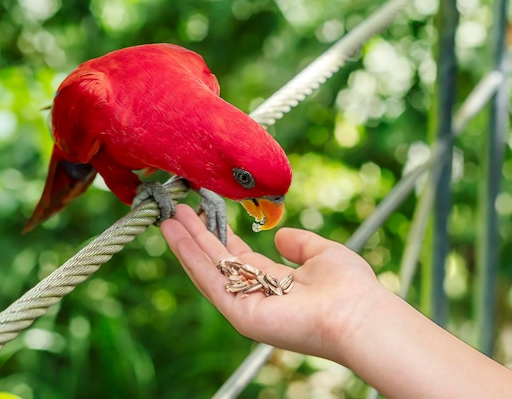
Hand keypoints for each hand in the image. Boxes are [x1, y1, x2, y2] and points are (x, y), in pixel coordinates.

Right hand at [161, 204, 382, 362]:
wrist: (358, 314)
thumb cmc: (348, 287)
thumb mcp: (322, 253)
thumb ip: (300, 243)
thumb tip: (280, 235)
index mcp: (274, 280)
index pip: (237, 256)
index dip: (218, 234)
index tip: (202, 213)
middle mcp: (255, 293)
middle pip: (217, 261)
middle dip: (196, 235)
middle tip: (176, 210)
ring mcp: (245, 305)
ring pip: (207, 270)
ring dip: (185, 244)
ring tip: (167, 218)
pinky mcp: (239, 313)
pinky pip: (210, 281)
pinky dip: (190, 257)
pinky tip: (176, 235)